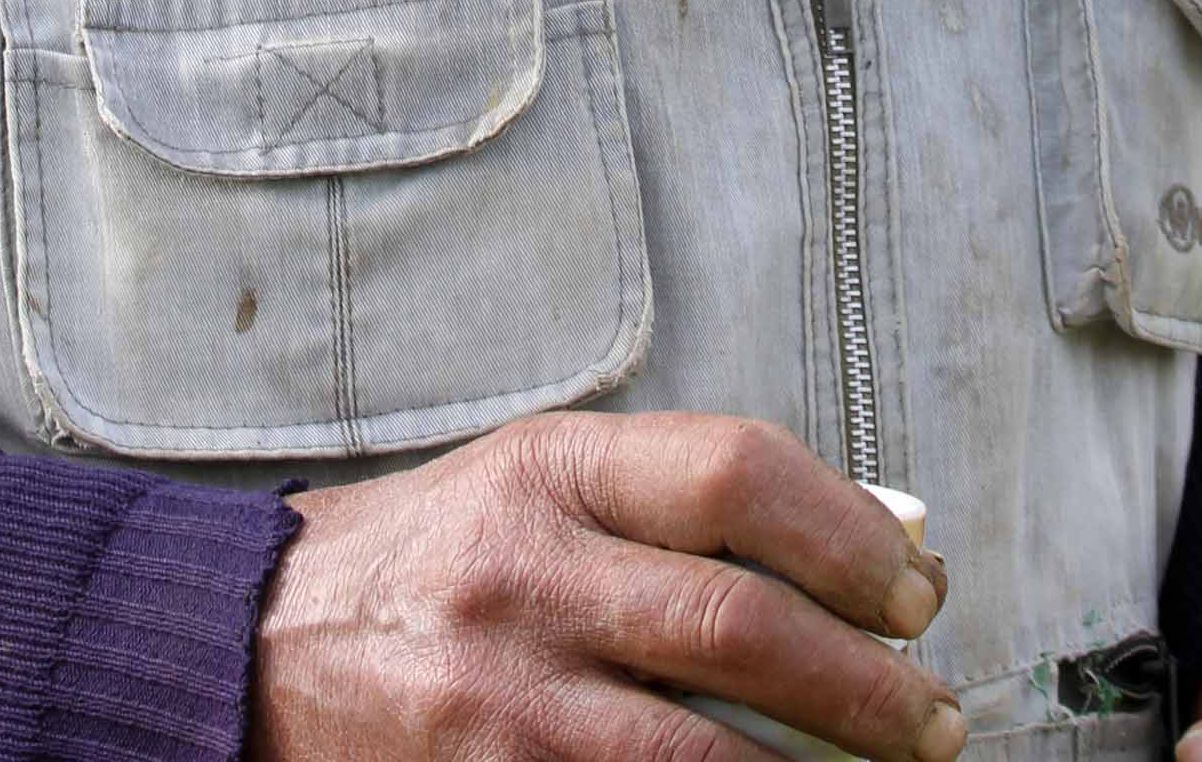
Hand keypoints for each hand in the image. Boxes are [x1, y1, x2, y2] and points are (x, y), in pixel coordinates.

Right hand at [250, 408, 959, 761]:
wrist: (264, 644)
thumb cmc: (443, 555)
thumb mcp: (551, 484)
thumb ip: (688, 506)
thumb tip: (879, 539)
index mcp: (550, 468)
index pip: (733, 473)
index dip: (850, 533)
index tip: (917, 590)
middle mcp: (524, 576)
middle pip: (738, 625)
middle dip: (869, 685)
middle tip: (938, 718)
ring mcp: (503, 701)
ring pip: (703, 756)